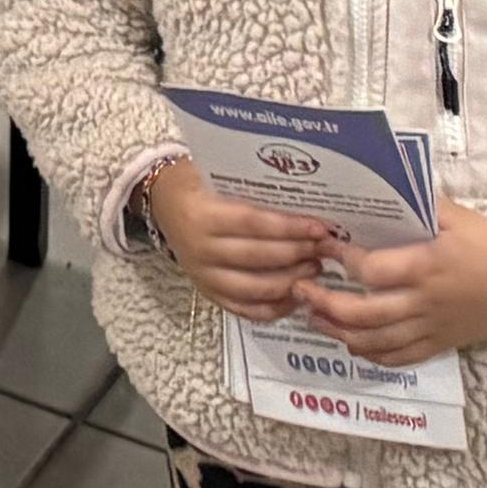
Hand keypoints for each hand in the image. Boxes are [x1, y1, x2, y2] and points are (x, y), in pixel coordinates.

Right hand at [138, 157, 337, 319]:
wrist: (162, 201)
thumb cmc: (196, 183)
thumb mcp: (217, 176)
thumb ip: (253, 192)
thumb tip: (305, 203)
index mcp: (201, 216)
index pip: (254, 224)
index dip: (291, 227)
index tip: (320, 228)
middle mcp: (201, 250)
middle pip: (260, 257)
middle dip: (299, 253)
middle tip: (325, 248)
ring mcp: (204, 277)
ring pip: (257, 289)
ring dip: (292, 280)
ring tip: (315, 268)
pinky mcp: (209, 295)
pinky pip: (247, 311)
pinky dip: (276, 307)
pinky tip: (296, 295)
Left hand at [291, 208, 486, 368]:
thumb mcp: (455, 216)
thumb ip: (415, 205)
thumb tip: (374, 189)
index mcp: (425, 266)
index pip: (370, 270)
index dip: (341, 259)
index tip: (321, 244)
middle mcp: (423, 303)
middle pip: (363, 314)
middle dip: (324, 303)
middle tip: (299, 288)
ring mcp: (430, 328)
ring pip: (375, 342)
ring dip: (338, 332)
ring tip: (312, 316)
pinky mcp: (439, 345)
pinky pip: (398, 358)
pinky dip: (369, 354)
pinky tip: (348, 342)